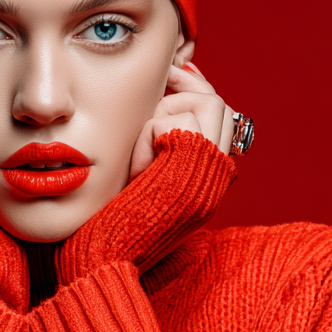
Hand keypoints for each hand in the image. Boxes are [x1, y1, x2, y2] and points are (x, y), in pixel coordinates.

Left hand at [56, 63, 237, 284]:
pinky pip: (181, 122)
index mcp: (211, 178)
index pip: (223, 116)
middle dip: (188, 85)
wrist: (109, 255)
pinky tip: (140, 160)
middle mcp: (220, 177)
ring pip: (209, 104)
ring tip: (145, 135)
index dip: (197, 90)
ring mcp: (211, 175)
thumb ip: (160, 142)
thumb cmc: (115, 218)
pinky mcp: (194, 173)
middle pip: (219, 106)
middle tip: (161, 80)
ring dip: (170, 108)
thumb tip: (161, 93)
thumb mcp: (143, 173)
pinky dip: (154, 131)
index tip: (172, 76)